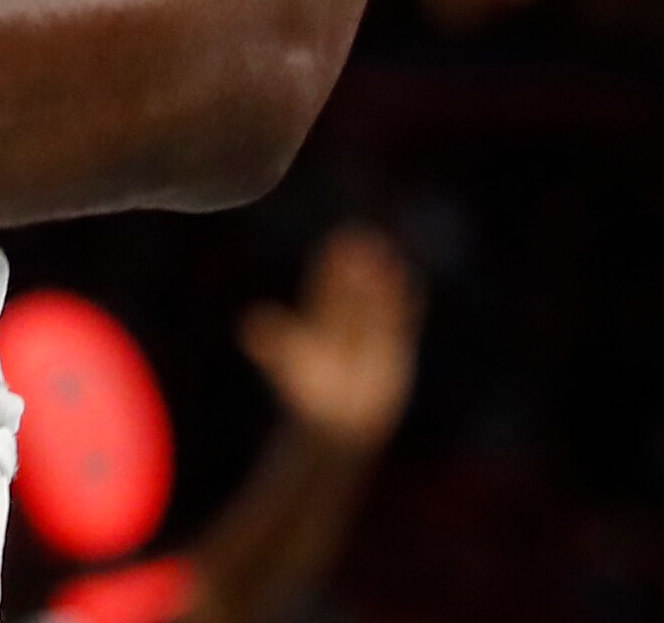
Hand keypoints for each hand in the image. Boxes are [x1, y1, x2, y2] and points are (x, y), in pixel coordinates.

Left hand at [239, 222, 423, 446]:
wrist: (338, 425)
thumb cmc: (310, 396)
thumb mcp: (289, 366)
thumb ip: (274, 344)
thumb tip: (249, 325)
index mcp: (319, 320)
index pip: (327, 288)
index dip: (333, 265)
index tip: (340, 242)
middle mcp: (345, 323)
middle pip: (353, 290)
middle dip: (358, 268)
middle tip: (363, 238)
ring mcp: (371, 336)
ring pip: (378, 303)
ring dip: (383, 282)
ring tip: (388, 254)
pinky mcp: (394, 352)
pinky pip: (402, 323)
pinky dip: (408, 304)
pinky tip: (415, 281)